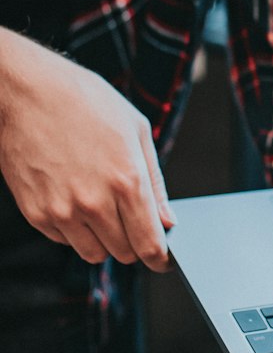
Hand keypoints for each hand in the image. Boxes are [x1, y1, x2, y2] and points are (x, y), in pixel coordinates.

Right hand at [0, 28, 173, 270]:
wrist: (26, 93)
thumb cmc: (84, 102)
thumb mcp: (135, 130)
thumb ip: (155, 182)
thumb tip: (167, 221)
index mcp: (126, 180)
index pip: (149, 245)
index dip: (160, 257)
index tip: (162, 258)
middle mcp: (94, 202)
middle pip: (124, 253)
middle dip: (133, 241)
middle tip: (131, 218)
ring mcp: (62, 211)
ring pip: (94, 253)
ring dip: (104, 239)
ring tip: (101, 205)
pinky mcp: (36, 214)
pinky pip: (66, 240)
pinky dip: (75, 229)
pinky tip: (74, 197)